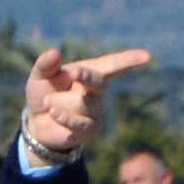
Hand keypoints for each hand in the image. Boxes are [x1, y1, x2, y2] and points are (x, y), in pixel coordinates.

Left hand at [17, 43, 153, 161]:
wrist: (38, 124)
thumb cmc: (43, 93)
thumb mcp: (40, 76)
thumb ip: (46, 64)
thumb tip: (54, 52)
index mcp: (90, 72)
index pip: (112, 64)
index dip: (129, 60)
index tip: (146, 56)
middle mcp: (98, 91)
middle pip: (98, 81)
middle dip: (86, 76)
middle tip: (73, 72)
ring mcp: (97, 111)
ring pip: (80, 104)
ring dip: (58, 102)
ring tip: (48, 103)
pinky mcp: (90, 130)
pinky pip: (78, 122)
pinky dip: (63, 117)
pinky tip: (54, 114)